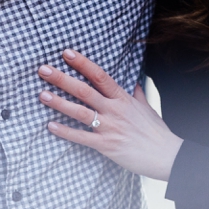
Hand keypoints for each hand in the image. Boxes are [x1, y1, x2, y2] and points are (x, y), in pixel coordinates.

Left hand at [38, 50, 182, 180]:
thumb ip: (135, 93)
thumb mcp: (147, 107)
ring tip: (42, 95)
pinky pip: (81, 137)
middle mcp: (114, 109)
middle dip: (62, 79)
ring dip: (59, 103)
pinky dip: (65, 132)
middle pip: (84, 90)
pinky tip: (50, 126)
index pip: (100, 75)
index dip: (82, 63)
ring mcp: (109, 127)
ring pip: (79, 112)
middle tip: (43, 70)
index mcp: (123, 98)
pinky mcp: (105, 145)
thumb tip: (132, 81)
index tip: (67, 53)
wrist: (166, 155)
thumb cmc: (156, 132)